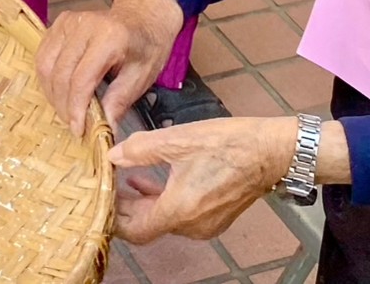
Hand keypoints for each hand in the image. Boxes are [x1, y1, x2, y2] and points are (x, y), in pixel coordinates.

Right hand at [35, 0, 182, 135]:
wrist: (143, 16)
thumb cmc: (145, 46)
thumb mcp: (142, 76)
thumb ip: (119, 101)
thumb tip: (104, 130)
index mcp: (110, 37)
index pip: (81, 78)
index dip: (76, 108)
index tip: (78, 130)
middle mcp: (85, 25)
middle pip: (60, 73)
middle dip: (63, 105)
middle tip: (73, 124)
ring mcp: (68, 21)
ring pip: (46, 64)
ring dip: (52, 93)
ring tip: (67, 110)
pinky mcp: (59, 23)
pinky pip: (43, 54)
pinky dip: (47, 78)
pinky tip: (61, 92)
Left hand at [109, 119, 299, 244]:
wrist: (270, 151)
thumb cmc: (227, 144)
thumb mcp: (178, 139)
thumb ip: (141, 149)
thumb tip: (113, 155)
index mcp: (180, 210)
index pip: (135, 230)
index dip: (114, 217)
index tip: (98, 197)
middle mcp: (192, 226)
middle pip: (147, 226)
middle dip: (124, 208)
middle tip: (105, 185)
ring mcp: (205, 225)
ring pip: (162, 220)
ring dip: (141, 203)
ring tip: (121, 180)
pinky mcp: (214, 217)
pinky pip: (178, 215)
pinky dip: (160, 201)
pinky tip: (147, 180)